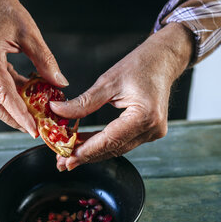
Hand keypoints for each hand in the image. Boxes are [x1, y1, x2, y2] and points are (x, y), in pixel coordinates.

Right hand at [0, 0, 68, 136]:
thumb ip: (45, 60)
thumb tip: (60, 83)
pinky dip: (12, 95)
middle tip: (35, 129)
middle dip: (15, 120)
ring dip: (13, 109)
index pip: (4, 95)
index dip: (19, 115)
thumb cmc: (4, 9)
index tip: (33, 129)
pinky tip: (28, 96)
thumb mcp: (29, 33)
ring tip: (34, 116)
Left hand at [50, 23, 193, 170]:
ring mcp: (153, 132)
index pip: (109, 140)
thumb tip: (57, 111)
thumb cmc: (140, 65)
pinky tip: (86, 144)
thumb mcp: (107, 82)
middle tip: (61, 161)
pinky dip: (104, 144)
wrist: (163, 60)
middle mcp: (152, 129)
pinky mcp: (150, 132)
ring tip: (69, 153)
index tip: (66, 158)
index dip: (86, 151)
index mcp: (144, 116)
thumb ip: (83, 102)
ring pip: (117, 149)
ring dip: (93, 152)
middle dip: (86, 156)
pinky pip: (123, 142)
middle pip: (113, 149)